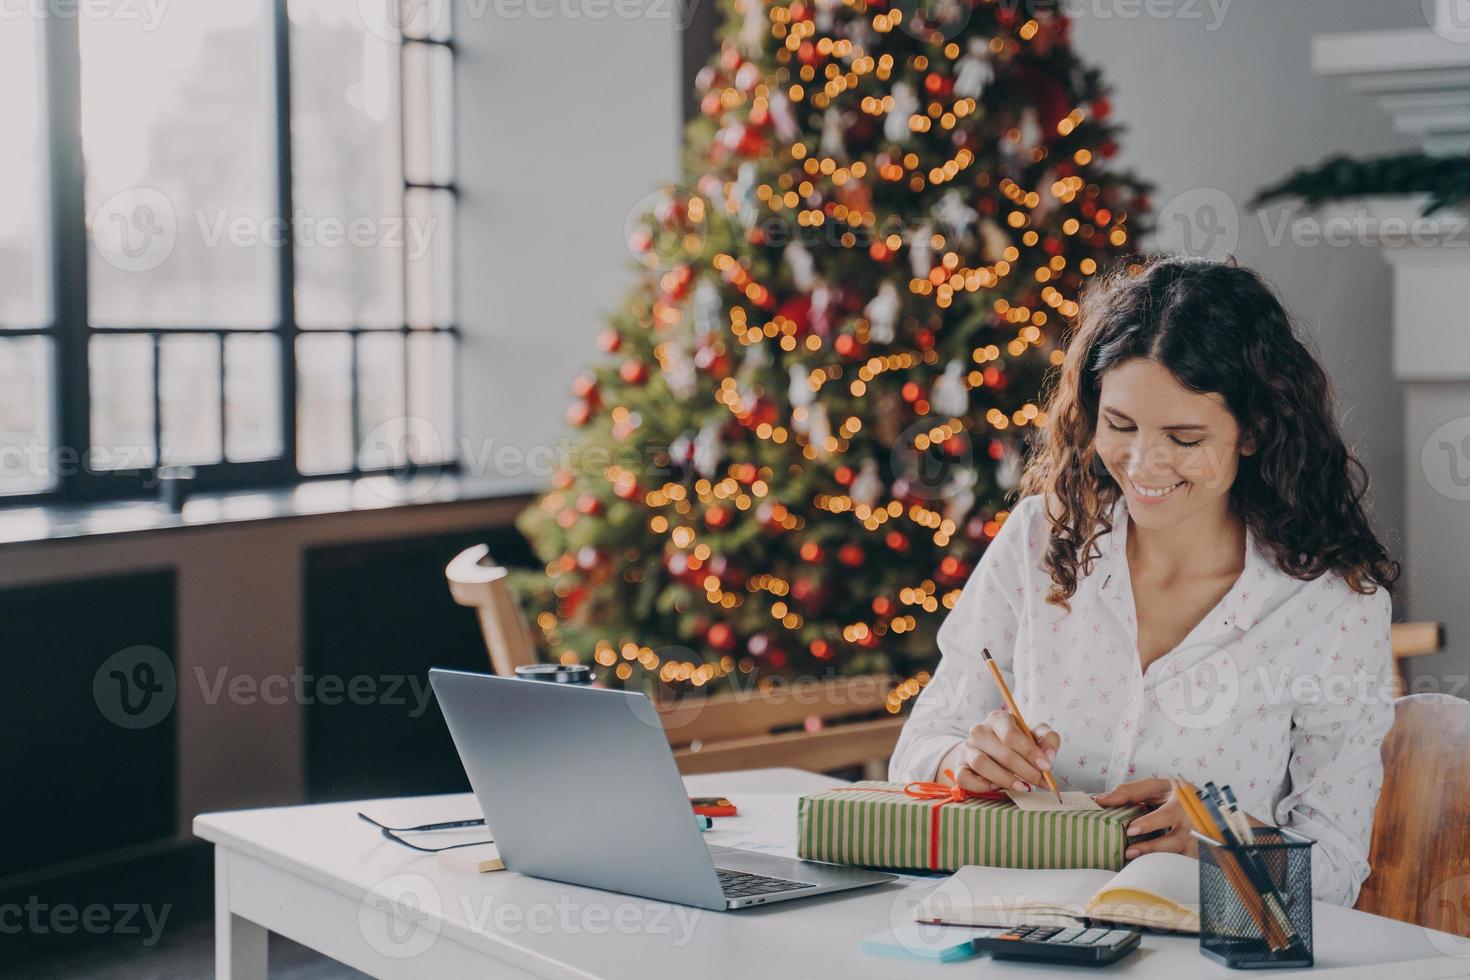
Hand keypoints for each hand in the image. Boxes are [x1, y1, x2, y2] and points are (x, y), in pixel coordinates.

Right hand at [942, 707, 1059, 794]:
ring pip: (982, 765)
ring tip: (1022, 787)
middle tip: (1039, 782)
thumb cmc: (1018, 741)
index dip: (1030, 753)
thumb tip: (1048, 757)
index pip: (1012, 735)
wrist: (992, 749)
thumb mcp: (1035, 734)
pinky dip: (980, 785)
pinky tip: (996, 787)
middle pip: (1002, 753)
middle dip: (1026, 771)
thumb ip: (1048, 739)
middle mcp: (979, 731)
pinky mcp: (959, 765)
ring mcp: (967, 748)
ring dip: (1005, 780)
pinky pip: (964, 778)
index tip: (1046, 767)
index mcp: (998, 719)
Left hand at [1092, 778, 1199, 860]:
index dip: (1149, 823)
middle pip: (1177, 841)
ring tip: (1134, 862)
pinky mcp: (1197, 853)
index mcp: (1182, 802)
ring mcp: (1197, 840)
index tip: (1131, 830)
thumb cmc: (1173, 795)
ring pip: (1182, 857)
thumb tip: (1101, 800)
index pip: (1167, 814)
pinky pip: (1184, 865)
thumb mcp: (1154, 787)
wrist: (1202, 805)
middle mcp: (1192, 823)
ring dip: (1158, 861)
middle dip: (1153, 848)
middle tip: (1129, 852)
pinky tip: (1151, 869)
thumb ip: (1129, 792)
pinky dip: (1168, 868)